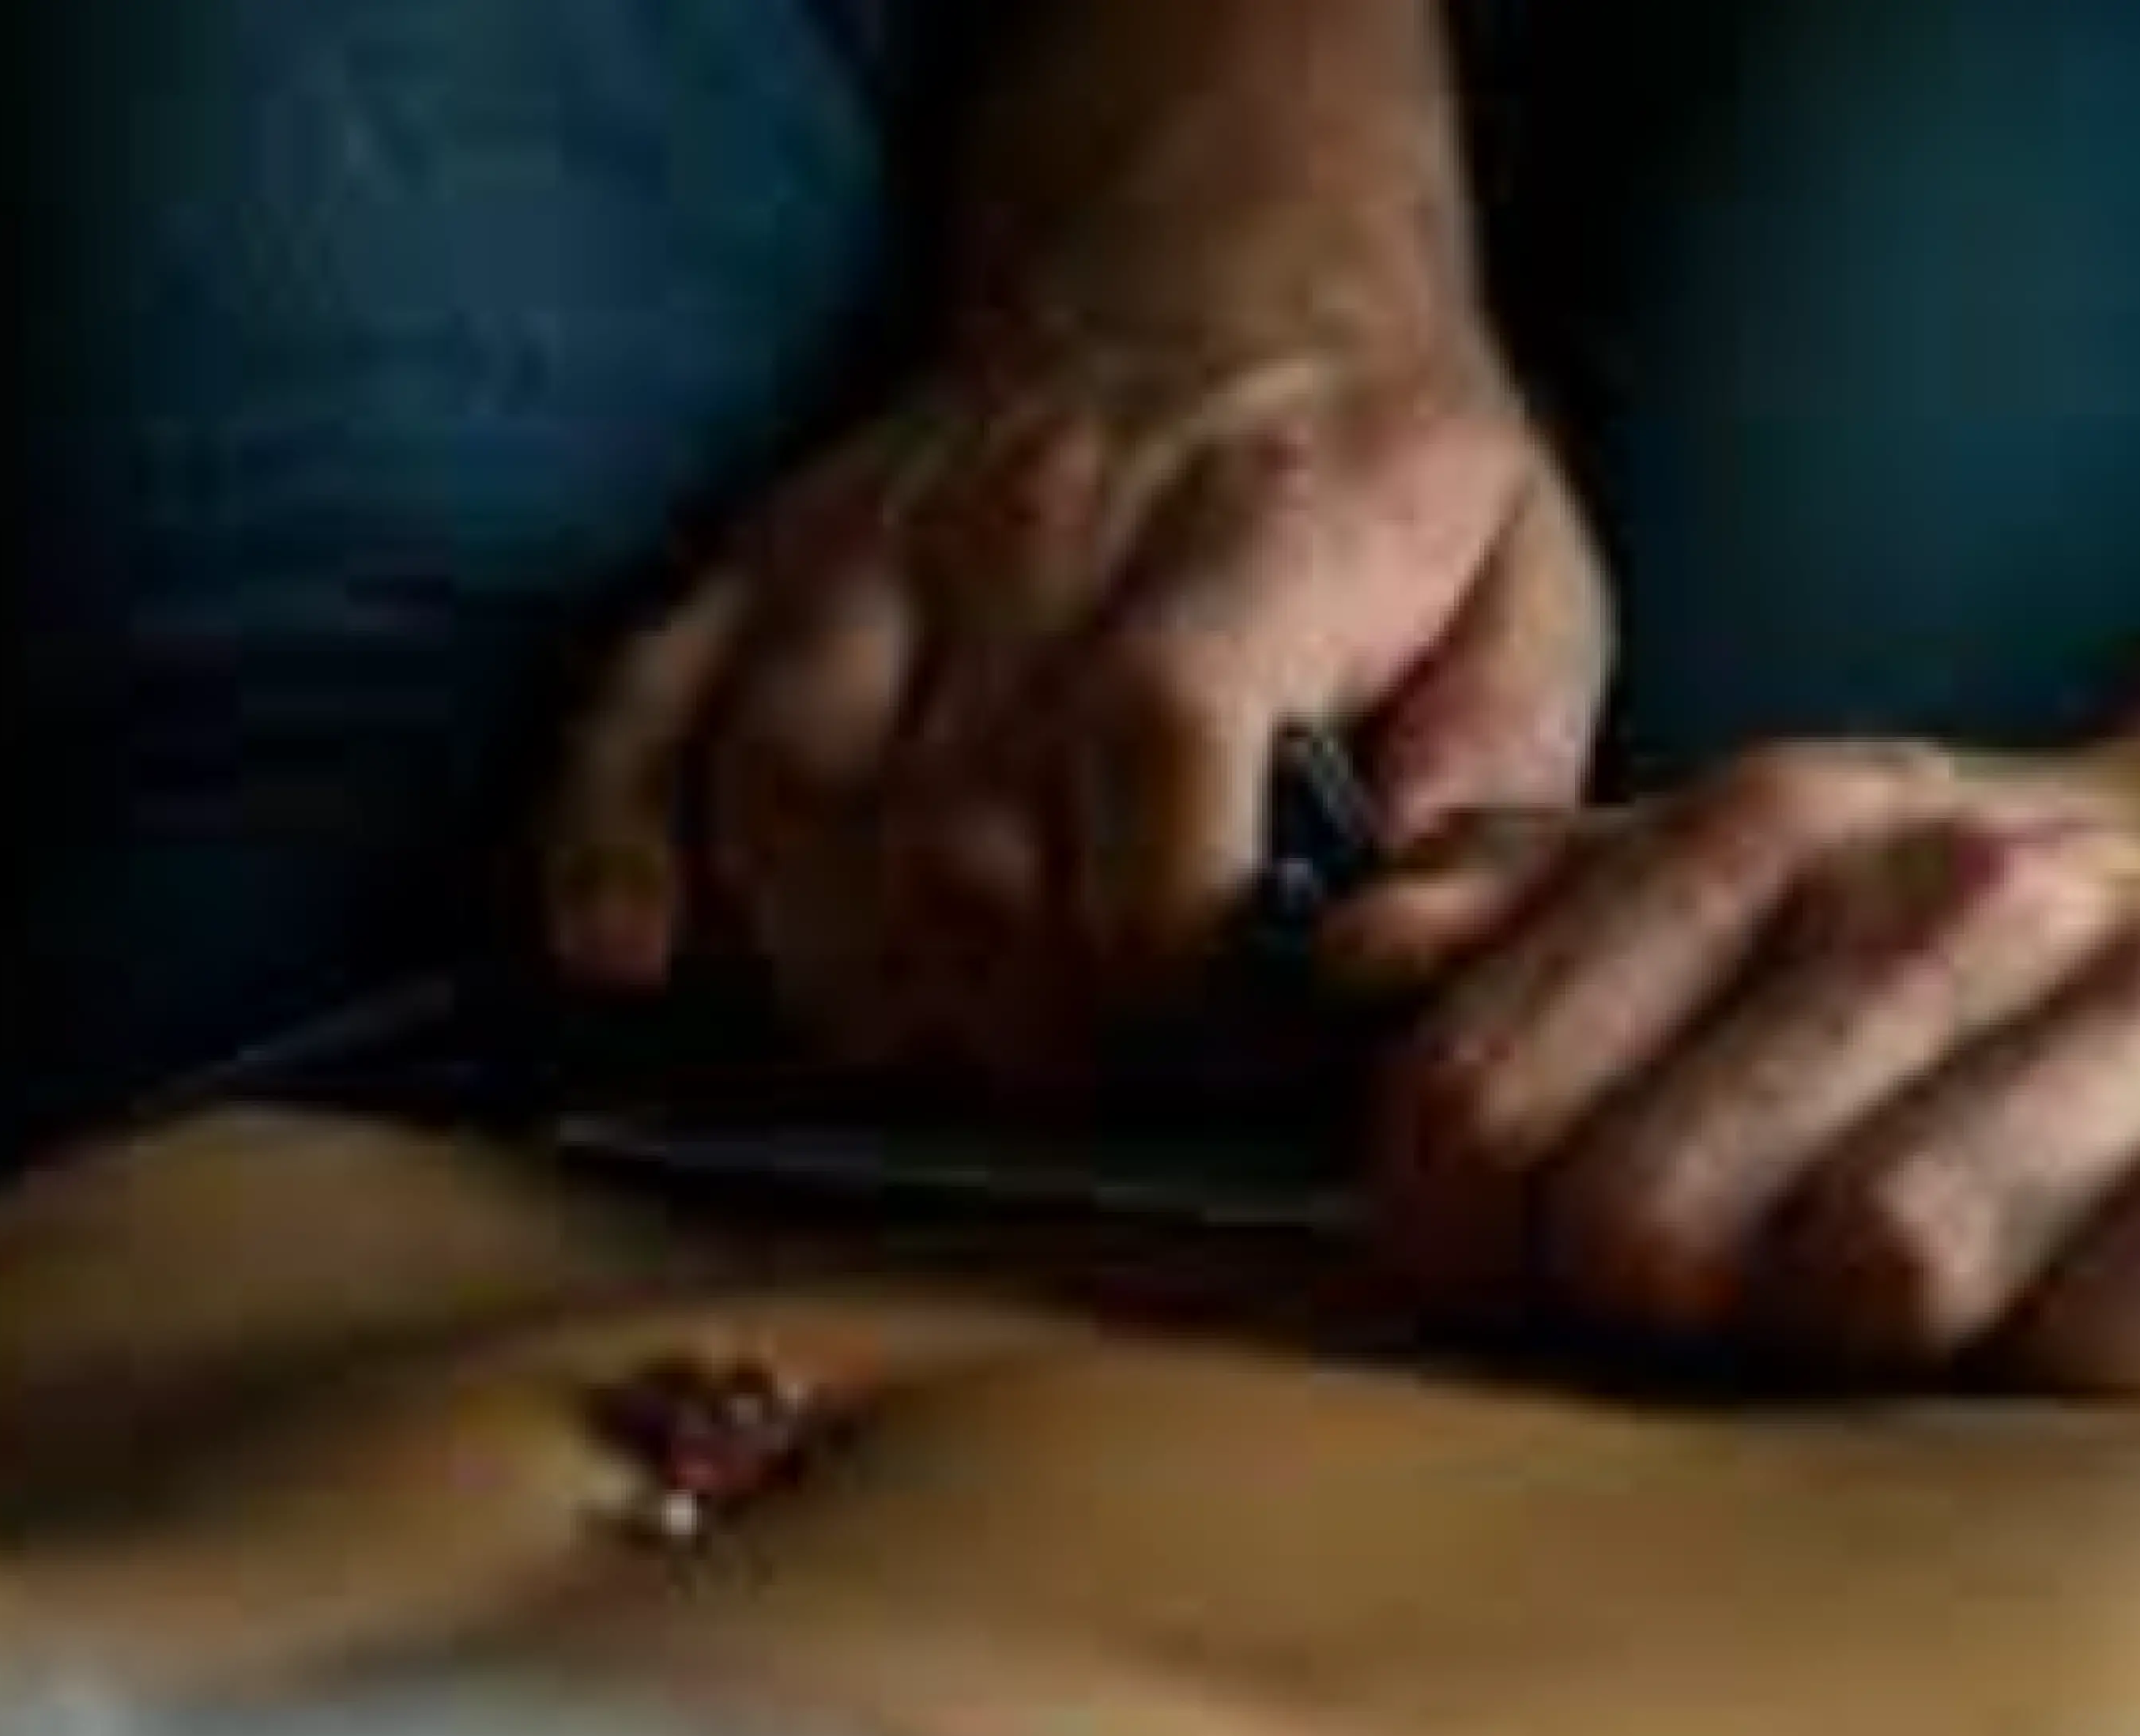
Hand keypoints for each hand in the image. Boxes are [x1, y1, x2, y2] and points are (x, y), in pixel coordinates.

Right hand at [543, 334, 1603, 1085]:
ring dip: (849, 974)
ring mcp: (875, 542)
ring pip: (789, 802)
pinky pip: (634, 710)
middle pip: (961, 839)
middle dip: (1025, 1017)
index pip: (1159, 749)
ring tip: (942, 1032)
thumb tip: (1377, 958)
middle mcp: (1034, 524)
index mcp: (1250, 528)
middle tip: (1092, 1066)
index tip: (1220, 1030)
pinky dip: (610, 852)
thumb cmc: (1386, 475)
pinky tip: (635, 963)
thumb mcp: (1529, 591)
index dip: (1175, 946)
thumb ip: (1488, 781)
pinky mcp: (764, 561)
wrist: (1221, 264)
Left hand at [1332, 740, 2139, 1398]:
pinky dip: (2093, 1359)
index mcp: (1772, 833)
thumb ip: (1526, 909)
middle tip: (1717, 1312)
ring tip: (1896, 1326)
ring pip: (1888, 1271)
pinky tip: (2079, 1330)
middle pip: (1655, 1223)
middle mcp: (1956, 896)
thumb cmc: (1976, 935)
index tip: (1517, 1265)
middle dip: (1649, 1313)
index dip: (1456, 1232)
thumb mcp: (1740, 866)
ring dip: (1857, 1359)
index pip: (1482, 1103)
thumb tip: (1335, 967)